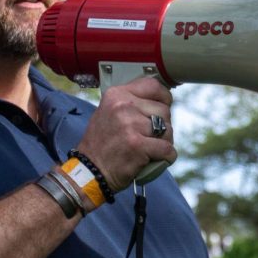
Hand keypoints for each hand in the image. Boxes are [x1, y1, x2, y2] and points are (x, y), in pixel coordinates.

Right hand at [75, 77, 175, 191]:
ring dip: (164, 142)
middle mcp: (123, 106)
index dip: (163, 99)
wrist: (89, 171)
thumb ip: (130, 103)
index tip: (162, 108)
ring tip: (149, 148)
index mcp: (116, 95)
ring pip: (168, 130)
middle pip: (164, 110)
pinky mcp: (138, 146)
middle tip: (149, 137)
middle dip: (163, 125)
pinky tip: (156, 159)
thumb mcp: (108, 112)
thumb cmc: (101, 144)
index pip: (153, 86)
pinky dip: (166, 157)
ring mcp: (130, 125)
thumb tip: (158, 100)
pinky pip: (167, 149)